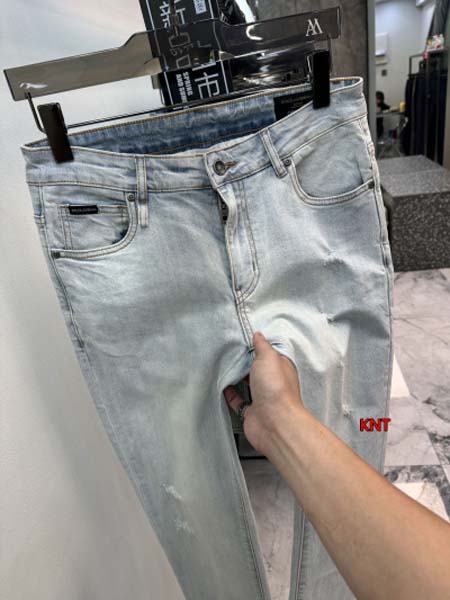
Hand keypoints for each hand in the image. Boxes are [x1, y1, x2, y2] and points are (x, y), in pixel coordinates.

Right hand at [224, 331, 303, 454]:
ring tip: (223, 366)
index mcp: (280, 368)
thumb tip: (258, 335)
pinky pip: (238, 401)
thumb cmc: (276, 389)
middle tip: (229, 351)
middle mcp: (272, 383)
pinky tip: (222, 386)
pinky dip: (230, 394)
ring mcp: (262, 398)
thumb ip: (262, 345)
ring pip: (247, 384)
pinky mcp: (251, 412)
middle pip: (256, 369)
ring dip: (236, 377)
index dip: (258, 346)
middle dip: (245, 362)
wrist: (274, 422)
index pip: (269, 354)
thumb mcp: (269, 357)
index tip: (243, 339)